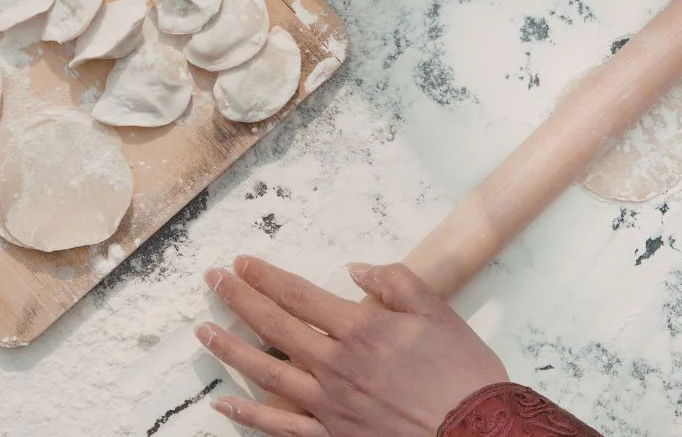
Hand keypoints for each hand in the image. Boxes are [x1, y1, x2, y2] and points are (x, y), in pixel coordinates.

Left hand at [196, 257, 507, 436]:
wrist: (478, 433)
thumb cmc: (463, 374)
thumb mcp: (437, 311)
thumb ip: (395, 282)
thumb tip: (355, 269)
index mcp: (360, 329)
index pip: (298, 295)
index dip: (265, 277)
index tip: (241, 263)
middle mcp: (336, 364)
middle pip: (273, 325)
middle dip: (238, 299)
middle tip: (212, 280)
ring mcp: (329, 403)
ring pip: (266, 372)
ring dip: (231, 348)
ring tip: (203, 330)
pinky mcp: (333, 435)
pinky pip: (280, 426)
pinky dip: (248, 416)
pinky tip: (224, 403)